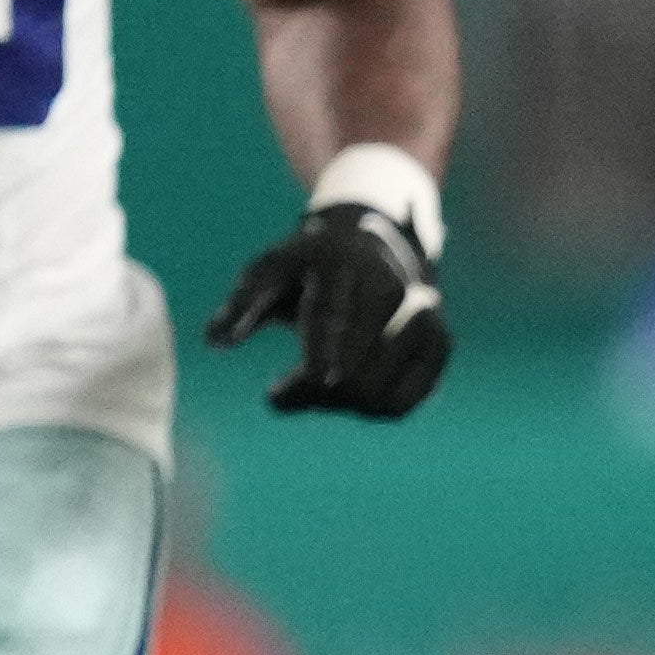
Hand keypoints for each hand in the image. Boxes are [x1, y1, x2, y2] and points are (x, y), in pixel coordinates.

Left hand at [209, 200, 449, 416]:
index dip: (316, 357)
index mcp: (344, 264)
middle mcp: (392, 288)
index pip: (331, 318)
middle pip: (355, 368)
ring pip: (378, 393)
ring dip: (337, 404)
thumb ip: (240, 306)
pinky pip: (401, 403)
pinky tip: (347, 396)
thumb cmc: (308, 267)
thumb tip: (214, 342)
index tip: (285, 392)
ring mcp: (423, 317)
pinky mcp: (440, 343)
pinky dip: (368, 409)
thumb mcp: (268, 271)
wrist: (374, 244)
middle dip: (312, 393)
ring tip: (313, 388)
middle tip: (281, 392)